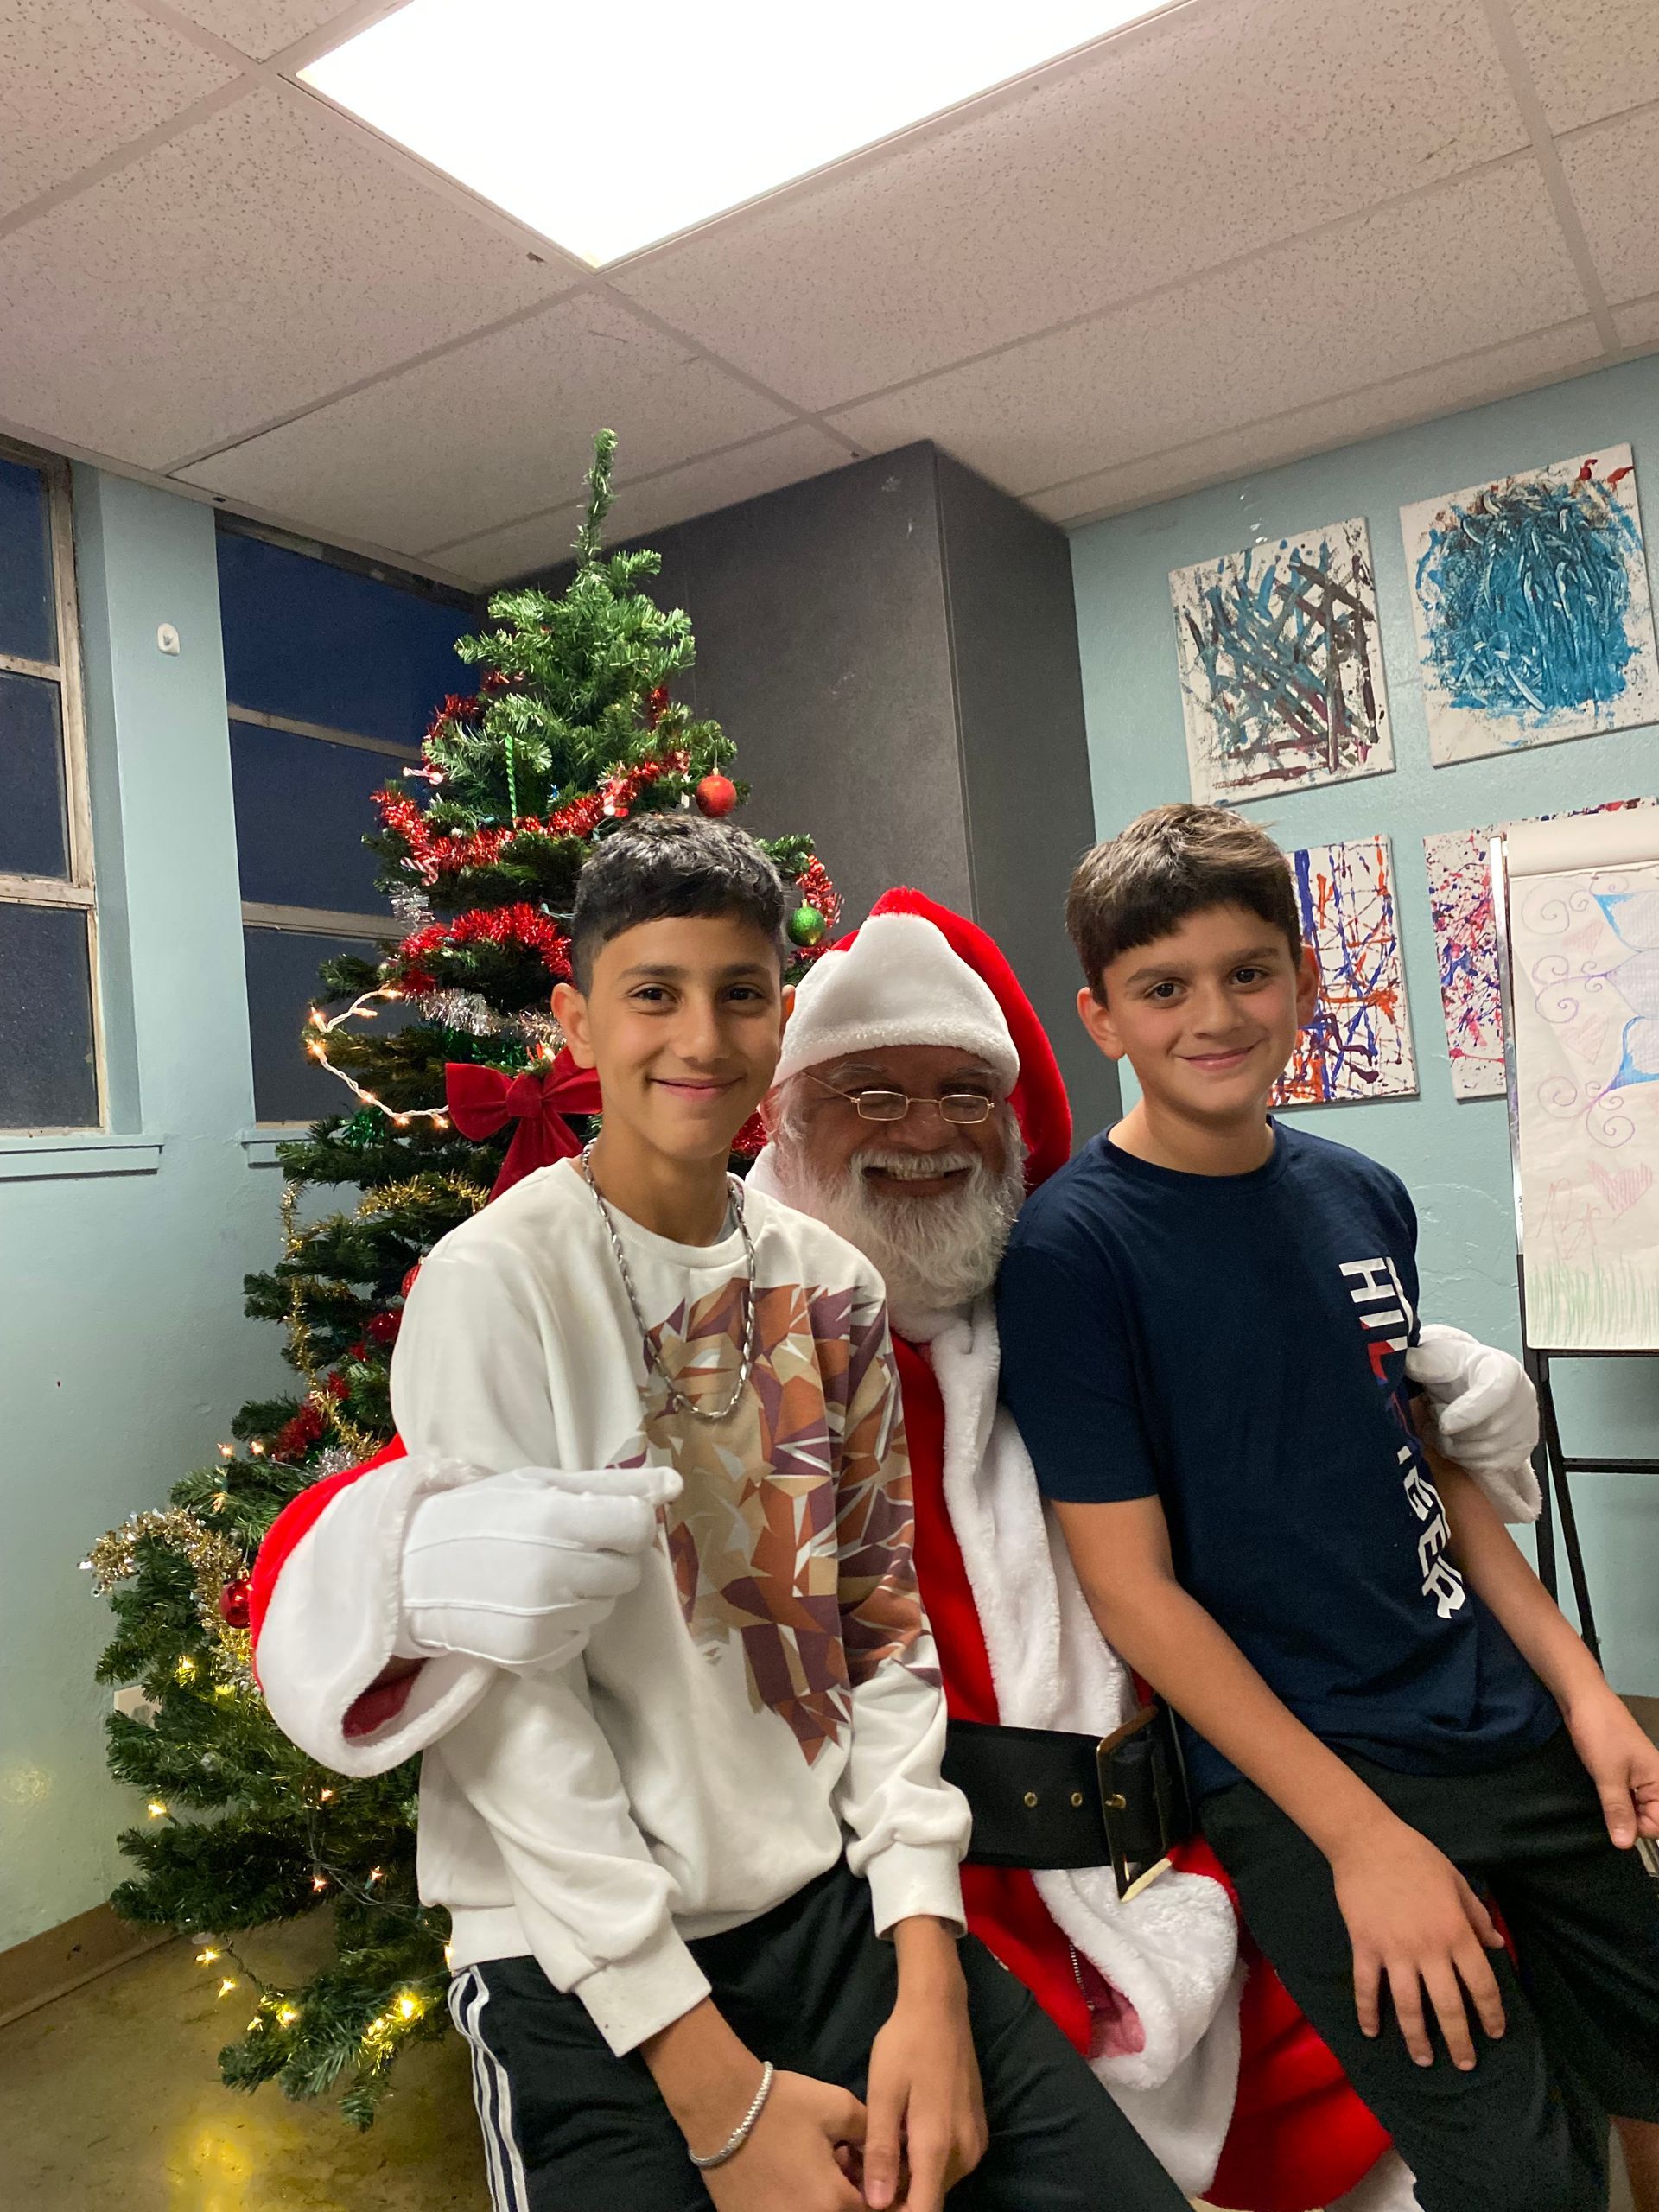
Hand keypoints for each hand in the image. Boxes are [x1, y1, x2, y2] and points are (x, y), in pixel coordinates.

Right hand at [397, 1463, 679, 1668]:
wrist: (412, 1571)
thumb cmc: (482, 1515)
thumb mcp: (543, 1484)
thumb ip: (614, 1485)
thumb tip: (675, 1485)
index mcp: (559, 1521)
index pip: (638, 1528)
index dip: (624, 1523)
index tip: (597, 1520)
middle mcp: (556, 1574)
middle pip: (627, 1573)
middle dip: (606, 1559)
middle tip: (564, 1548)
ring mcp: (544, 1621)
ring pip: (605, 1607)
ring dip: (586, 1592)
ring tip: (539, 1575)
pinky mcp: (532, 1657)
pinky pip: (579, 1640)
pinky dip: (564, 1626)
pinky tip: (528, 1606)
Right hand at [697, 2070, 866, 2211]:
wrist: (720, 2108)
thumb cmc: (781, 2105)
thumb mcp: (837, 2106)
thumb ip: (871, 2132)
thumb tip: (887, 2149)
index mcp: (834, 2204)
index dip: (875, 2191)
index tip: (863, 2168)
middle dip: (850, 2198)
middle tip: (840, 2167)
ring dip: (824, 2202)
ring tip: (816, 2173)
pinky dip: (797, 2203)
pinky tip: (792, 2180)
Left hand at [863, 1924, 985, 2211]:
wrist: (939, 2007)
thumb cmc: (905, 2046)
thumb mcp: (883, 2094)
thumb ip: (882, 2152)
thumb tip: (879, 2206)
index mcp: (939, 2146)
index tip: (868, 2199)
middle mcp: (965, 2154)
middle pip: (929, 2199)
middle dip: (896, 2194)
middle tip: (862, 2167)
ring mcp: (975, 2145)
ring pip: (937, 2183)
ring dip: (909, 2179)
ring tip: (876, 2150)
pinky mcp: (977, 2134)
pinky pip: (947, 2165)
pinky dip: (924, 2162)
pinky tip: (900, 2138)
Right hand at [1329, 1818, 1506, 2069]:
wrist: (1367, 1841)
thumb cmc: (1417, 1857)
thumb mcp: (1457, 1882)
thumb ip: (1478, 1917)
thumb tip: (1499, 1948)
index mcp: (1456, 1932)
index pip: (1482, 1985)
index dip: (1491, 2014)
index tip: (1496, 2033)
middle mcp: (1429, 1949)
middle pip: (1448, 2006)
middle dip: (1459, 2040)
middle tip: (1466, 2064)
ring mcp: (1394, 1951)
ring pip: (1408, 2006)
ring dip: (1417, 2039)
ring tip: (1424, 2061)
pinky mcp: (1364, 1946)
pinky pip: (1366, 1987)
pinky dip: (1368, 2012)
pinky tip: (1372, 2032)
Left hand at [1406, 1327, 1537, 1478]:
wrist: (1466, 1381)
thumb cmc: (1455, 1369)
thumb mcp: (1437, 1357)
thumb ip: (1423, 1360)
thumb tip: (1406, 1361)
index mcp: (1505, 1369)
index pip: (1496, 1393)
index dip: (1469, 1413)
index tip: (1444, 1424)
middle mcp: (1524, 1398)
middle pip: (1490, 1430)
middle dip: (1453, 1431)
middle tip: (1434, 1417)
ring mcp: (1526, 1426)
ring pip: (1488, 1452)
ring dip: (1455, 1447)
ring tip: (1440, 1429)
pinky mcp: (1520, 1450)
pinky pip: (1490, 1466)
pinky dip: (1465, 1460)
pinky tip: (1454, 1442)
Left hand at [1565, 1683, 1658, 1848]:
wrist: (1582, 1699)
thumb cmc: (1601, 1731)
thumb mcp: (1608, 1775)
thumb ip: (1618, 1810)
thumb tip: (1625, 1844)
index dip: (1639, 1830)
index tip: (1618, 1826)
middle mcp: (1653, 1782)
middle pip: (1647, 1819)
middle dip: (1627, 1821)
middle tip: (1605, 1808)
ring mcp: (1636, 1778)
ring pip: (1632, 1810)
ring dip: (1617, 1811)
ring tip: (1599, 1798)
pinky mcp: (1620, 1773)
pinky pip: (1621, 1798)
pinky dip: (1610, 1801)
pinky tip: (1597, 1795)